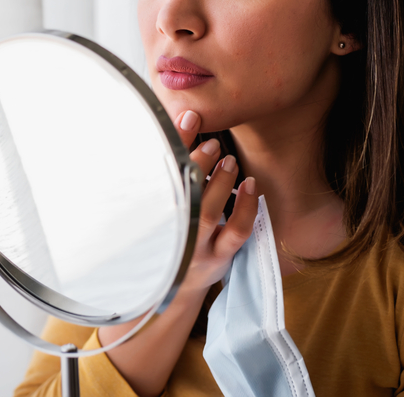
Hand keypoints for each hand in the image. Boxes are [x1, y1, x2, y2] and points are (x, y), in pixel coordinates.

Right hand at [174, 110, 258, 294]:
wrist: (173, 285)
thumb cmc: (170, 231)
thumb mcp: (165, 200)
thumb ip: (174, 165)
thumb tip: (187, 119)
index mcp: (152, 211)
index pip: (161, 172)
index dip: (176, 142)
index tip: (189, 117)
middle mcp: (171, 230)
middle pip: (183, 192)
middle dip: (197, 163)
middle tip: (212, 144)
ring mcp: (195, 246)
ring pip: (208, 212)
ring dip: (221, 182)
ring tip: (229, 161)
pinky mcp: (217, 258)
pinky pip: (236, 232)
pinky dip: (246, 207)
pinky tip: (251, 186)